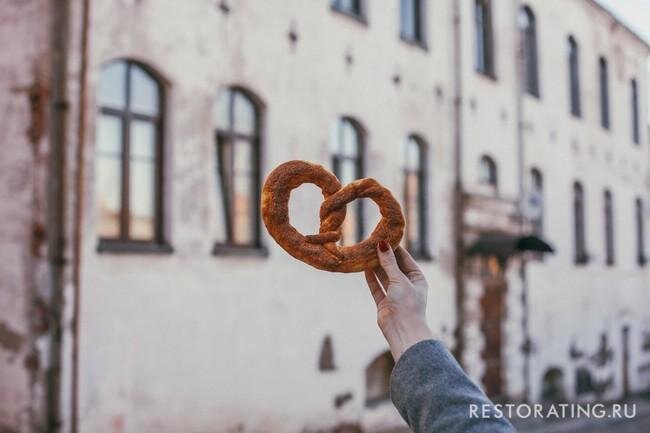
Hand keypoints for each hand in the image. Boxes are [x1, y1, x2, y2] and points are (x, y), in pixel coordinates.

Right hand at [364, 241, 433, 361]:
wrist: (402, 331)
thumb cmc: (407, 304)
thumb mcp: (399, 279)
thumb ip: (389, 262)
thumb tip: (382, 244)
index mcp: (417, 279)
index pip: (405, 259)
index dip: (394, 248)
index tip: (384, 236)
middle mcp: (407, 285)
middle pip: (393, 267)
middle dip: (383, 256)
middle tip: (372, 243)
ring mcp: (395, 294)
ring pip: (384, 276)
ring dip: (376, 266)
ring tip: (366, 253)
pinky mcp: (384, 303)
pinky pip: (377, 287)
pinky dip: (371, 278)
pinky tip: (364, 268)